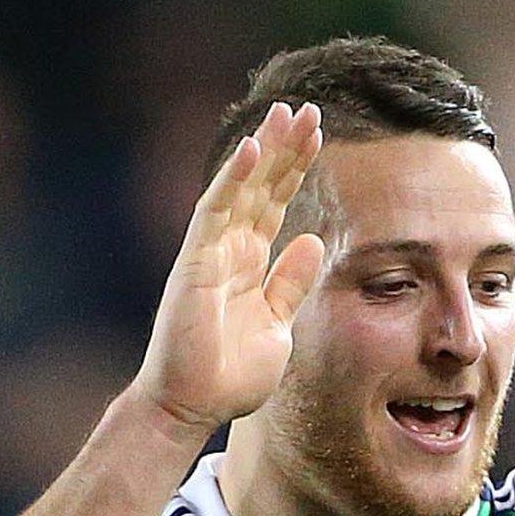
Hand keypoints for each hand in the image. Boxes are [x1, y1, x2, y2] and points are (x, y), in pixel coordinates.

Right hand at [129, 101, 324, 435]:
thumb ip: (291, 282)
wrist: (196, 406)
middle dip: (284, 148)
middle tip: (308, 109)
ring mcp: (211, 251)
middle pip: (261, 186)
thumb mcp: (278, 322)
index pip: (276, 203)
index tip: (318, 135)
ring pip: (240, 188)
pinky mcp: (196, 261)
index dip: (296, 169)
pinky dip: (233, 178)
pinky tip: (252, 148)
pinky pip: (216, 211)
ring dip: (264, 150)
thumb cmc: (232, 373)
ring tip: (287, 114)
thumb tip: (313, 241)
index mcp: (251, 262)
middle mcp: (229, 248)